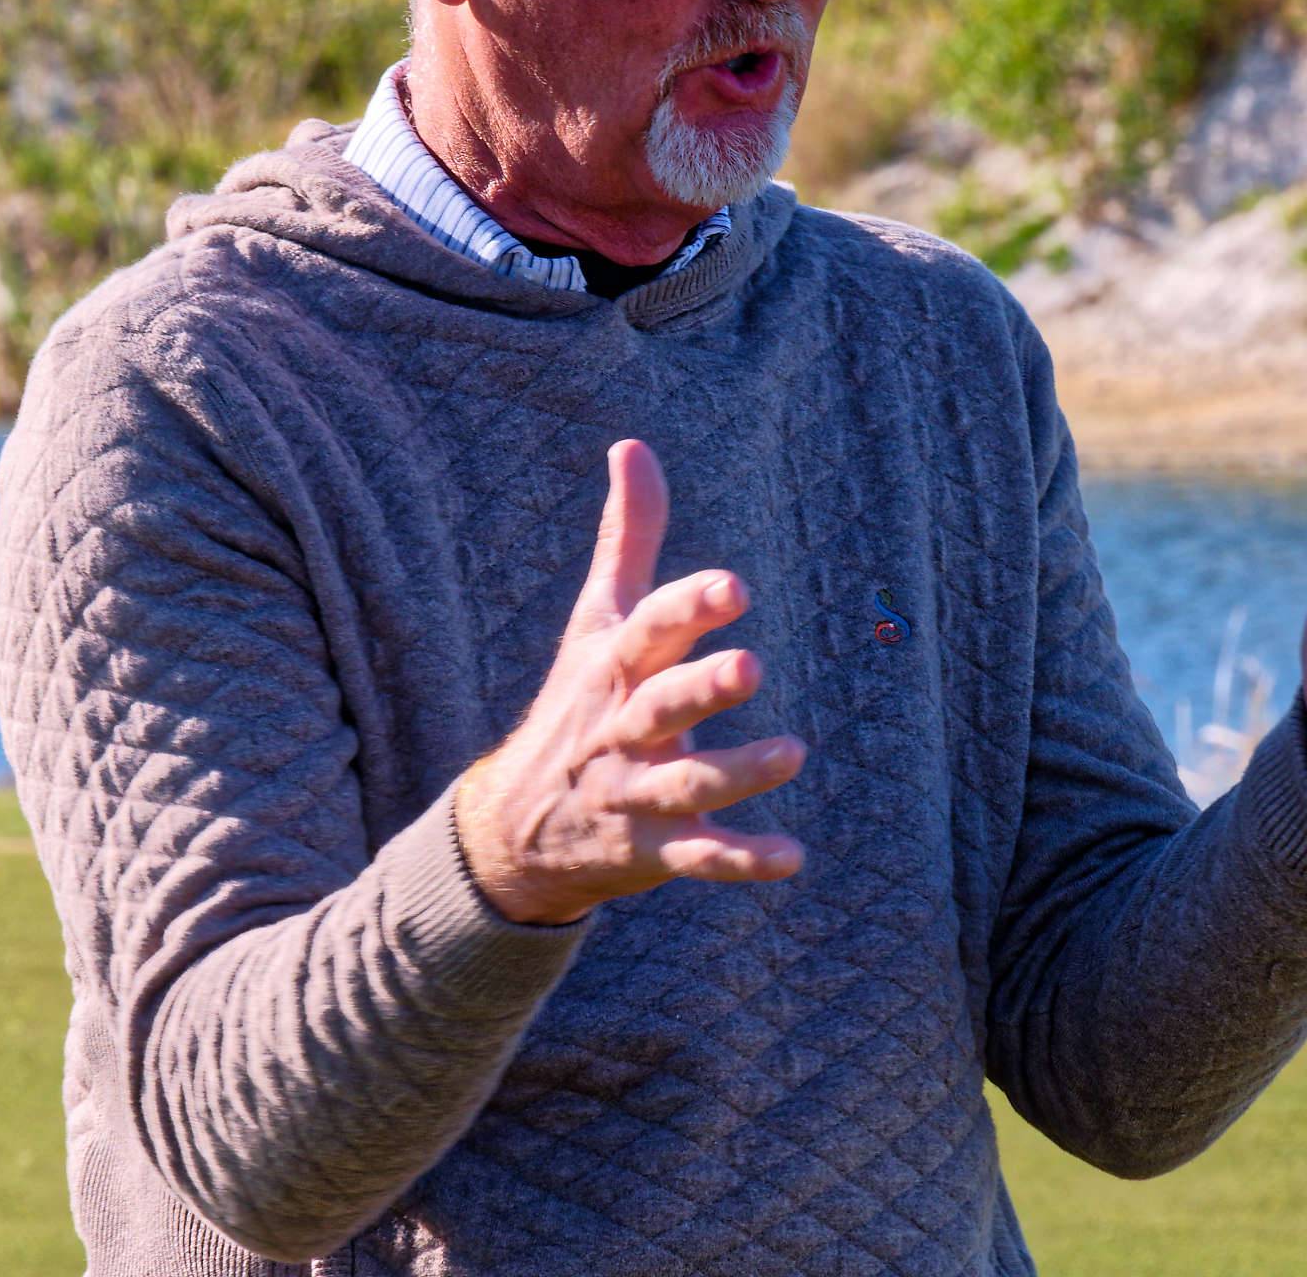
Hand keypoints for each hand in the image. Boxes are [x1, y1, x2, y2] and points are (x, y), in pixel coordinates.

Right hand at [453, 438, 806, 924]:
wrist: (514, 828)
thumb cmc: (576, 701)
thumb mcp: (597, 620)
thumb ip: (627, 537)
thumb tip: (633, 444)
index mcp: (614, 667)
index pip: (650, 631)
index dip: (690, 609)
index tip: (736, 587)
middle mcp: (622, 730)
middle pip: (662, 707)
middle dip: (703, 689)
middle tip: (752, 665)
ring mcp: (634, 794)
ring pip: (686, 787)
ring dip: (738, 772)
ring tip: (793, 752)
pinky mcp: (652, 851)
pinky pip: (698, 858)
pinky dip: (741, 861)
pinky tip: (792, 857)